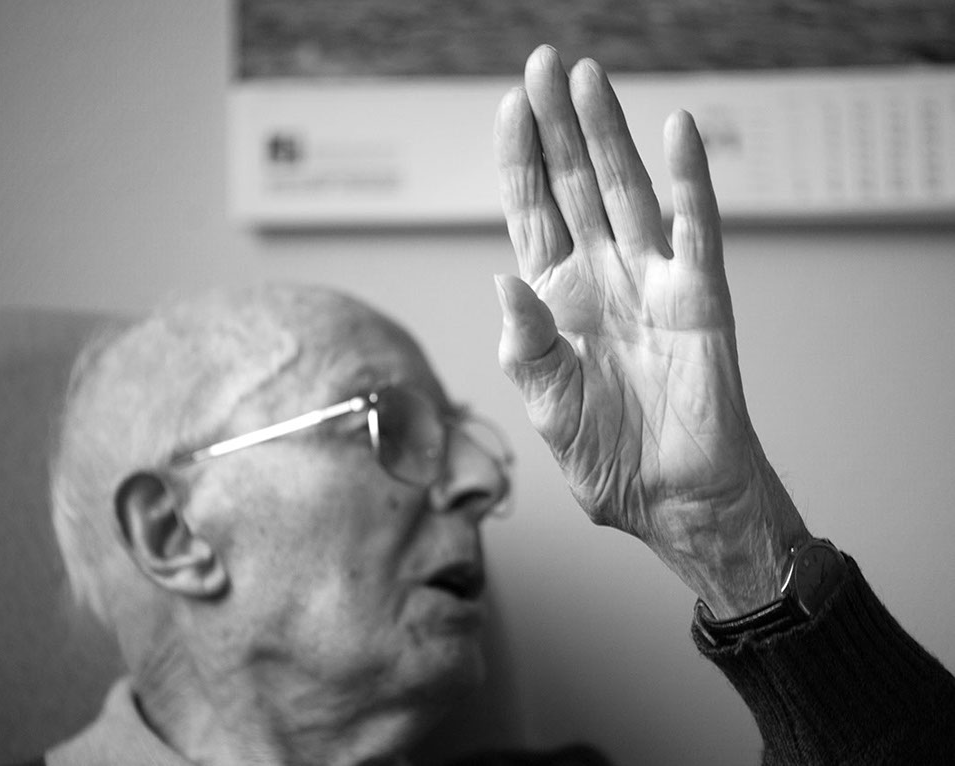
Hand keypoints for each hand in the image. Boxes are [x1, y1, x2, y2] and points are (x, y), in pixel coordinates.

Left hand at [493, 46, 807, 617]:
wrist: (672, 500)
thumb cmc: (609, 458)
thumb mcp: (548, 408)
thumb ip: (526, 347)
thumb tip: (504, 280)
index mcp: (557, 300)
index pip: (534, 213)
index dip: (522, 161)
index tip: (510, 107)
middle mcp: (602, 278)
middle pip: (576, 186)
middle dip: (559, 126)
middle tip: (545, 66)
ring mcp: (650, 282)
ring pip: (627, 193)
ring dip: (610, 136)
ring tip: (589, 81)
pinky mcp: (700, 299)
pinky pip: (694, 230)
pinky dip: (689, 182)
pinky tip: (678, 132)